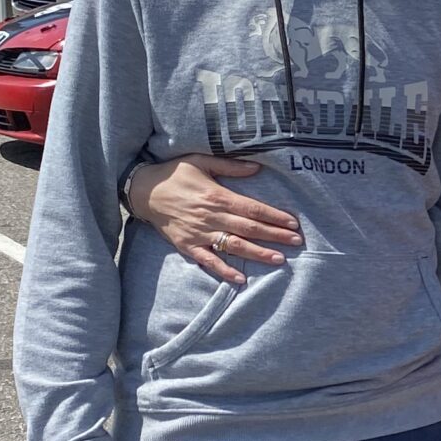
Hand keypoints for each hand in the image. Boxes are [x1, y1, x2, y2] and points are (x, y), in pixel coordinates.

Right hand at [126, 154, 302, 285]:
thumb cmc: (175, 174)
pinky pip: (208, 261)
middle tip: (297, 242)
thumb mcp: (201, 161)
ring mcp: (200, 233)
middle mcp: (211, 216)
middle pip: (249, 228)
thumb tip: (257, 167)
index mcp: (218, 196)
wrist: (143, 191)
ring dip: (257, 254)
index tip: (293, 223)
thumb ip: (230, 166)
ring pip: (234, 246)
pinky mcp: (188, 246)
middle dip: (275, 236)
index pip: (253, 209)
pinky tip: (241, 279)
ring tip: (279, 260)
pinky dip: (224, 271)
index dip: (274, 216)